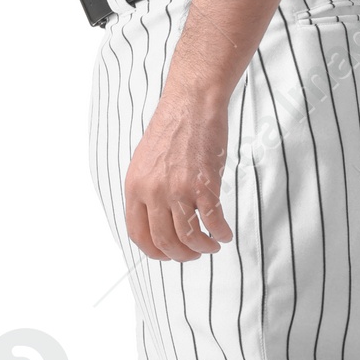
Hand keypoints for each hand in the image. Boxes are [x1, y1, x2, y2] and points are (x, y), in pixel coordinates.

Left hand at [124, 81, 233, 261]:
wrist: (191, 103)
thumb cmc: (173, 129)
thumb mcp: (146, 163)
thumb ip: (148, 192)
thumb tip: (158, 221)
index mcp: (135, 187)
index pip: (138, 235)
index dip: (154, 252)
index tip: (168, 255)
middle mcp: (153, 192)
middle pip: (164, 242)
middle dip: (182, 256)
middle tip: (195, 254)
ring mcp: (177, 189)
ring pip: (188, 237)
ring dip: (202, 248)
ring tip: (211, 245)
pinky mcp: (203, 184)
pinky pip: (212, 222)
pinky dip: (220, 233)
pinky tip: (224, 234)